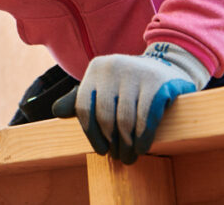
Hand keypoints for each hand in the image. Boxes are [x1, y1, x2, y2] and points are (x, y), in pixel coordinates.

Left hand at [52, 42, 209, 163]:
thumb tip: (56, 111)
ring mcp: (136, 72)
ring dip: (128, 144)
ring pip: (125, 120)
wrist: (166, 69)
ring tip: (130, 156)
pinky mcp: (158, 83)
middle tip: (118, 157)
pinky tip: (142, 147)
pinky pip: (145, 118)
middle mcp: (113, 66)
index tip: (101, 150)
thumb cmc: (128, 85)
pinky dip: (143, 137)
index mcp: (96, 68)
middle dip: (112, 142)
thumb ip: (80, 99)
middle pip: (105, 116)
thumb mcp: (103, 87)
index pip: (84, 107)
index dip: (91, 134)